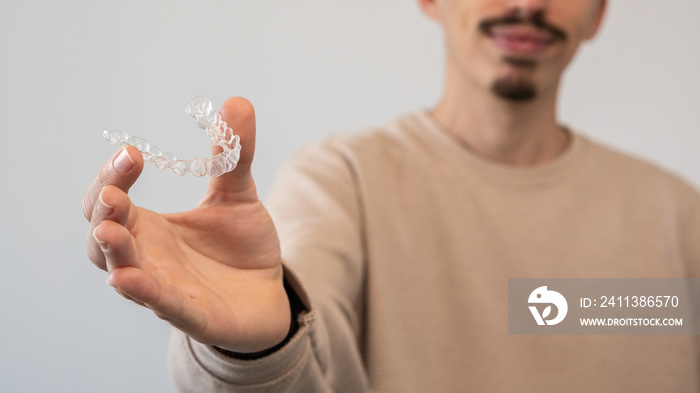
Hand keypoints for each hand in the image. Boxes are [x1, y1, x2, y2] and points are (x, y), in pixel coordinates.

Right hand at [83, 98, 289, 352]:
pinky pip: (163, 306)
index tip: (132, 153)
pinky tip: (130, 280)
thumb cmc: (239, 248)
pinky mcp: (192, 315)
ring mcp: (165, 289)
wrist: (267, 294)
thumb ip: (234, 154)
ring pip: (124, 273)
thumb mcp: (238, 195)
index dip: (113, 177)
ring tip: (111, 231)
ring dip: (115, 253)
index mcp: (151, 227)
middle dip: (104, 212)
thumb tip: (237, 102)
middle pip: (104, 237)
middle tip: (114, 191)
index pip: (112, 201)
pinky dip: (147, 293)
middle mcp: (148, 257)